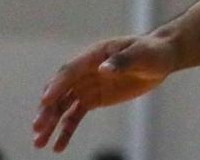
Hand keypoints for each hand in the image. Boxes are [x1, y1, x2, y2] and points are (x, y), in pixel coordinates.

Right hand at [33, 35, 175, 151]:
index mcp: (96, 54)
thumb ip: (123, 61)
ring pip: (63, 105)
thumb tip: (104, 68)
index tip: (45, 101)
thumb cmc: (153, 52)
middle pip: (61, 90)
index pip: (71, 70)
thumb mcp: (141, 55)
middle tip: (37, 128)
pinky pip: (75, 115)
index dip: (58, 85)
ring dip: (50, 122)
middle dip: (47, 108)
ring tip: (39, 142)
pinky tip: (58, 146)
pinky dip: (65, 130)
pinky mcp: (94, 98)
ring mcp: (88, 85)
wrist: (162, 59)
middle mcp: (86, 70)